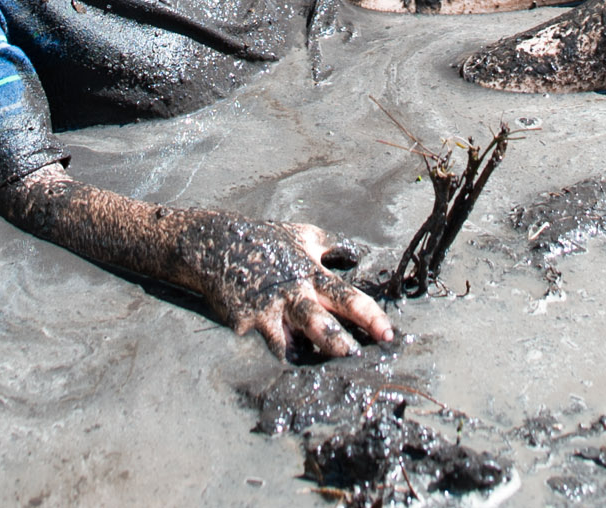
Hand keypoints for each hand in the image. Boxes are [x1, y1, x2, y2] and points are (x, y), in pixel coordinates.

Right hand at [174, 210, 395, 358]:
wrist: (216, 245)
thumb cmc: (265, 240)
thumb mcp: (301, 235)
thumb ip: (329, 246)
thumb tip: (356, 254)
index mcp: (311, 274)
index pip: (348, 297)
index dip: (370, 316)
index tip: (388, 334)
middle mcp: (293, 294)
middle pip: (322, 324)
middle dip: (342, 343)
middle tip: (359, 358)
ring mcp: (268, 310)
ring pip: (293, 340)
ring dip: (309, 355)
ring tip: (323, 368)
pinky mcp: (245, 322)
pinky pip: (265, 344)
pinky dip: (277, 354)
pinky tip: (288, 364)